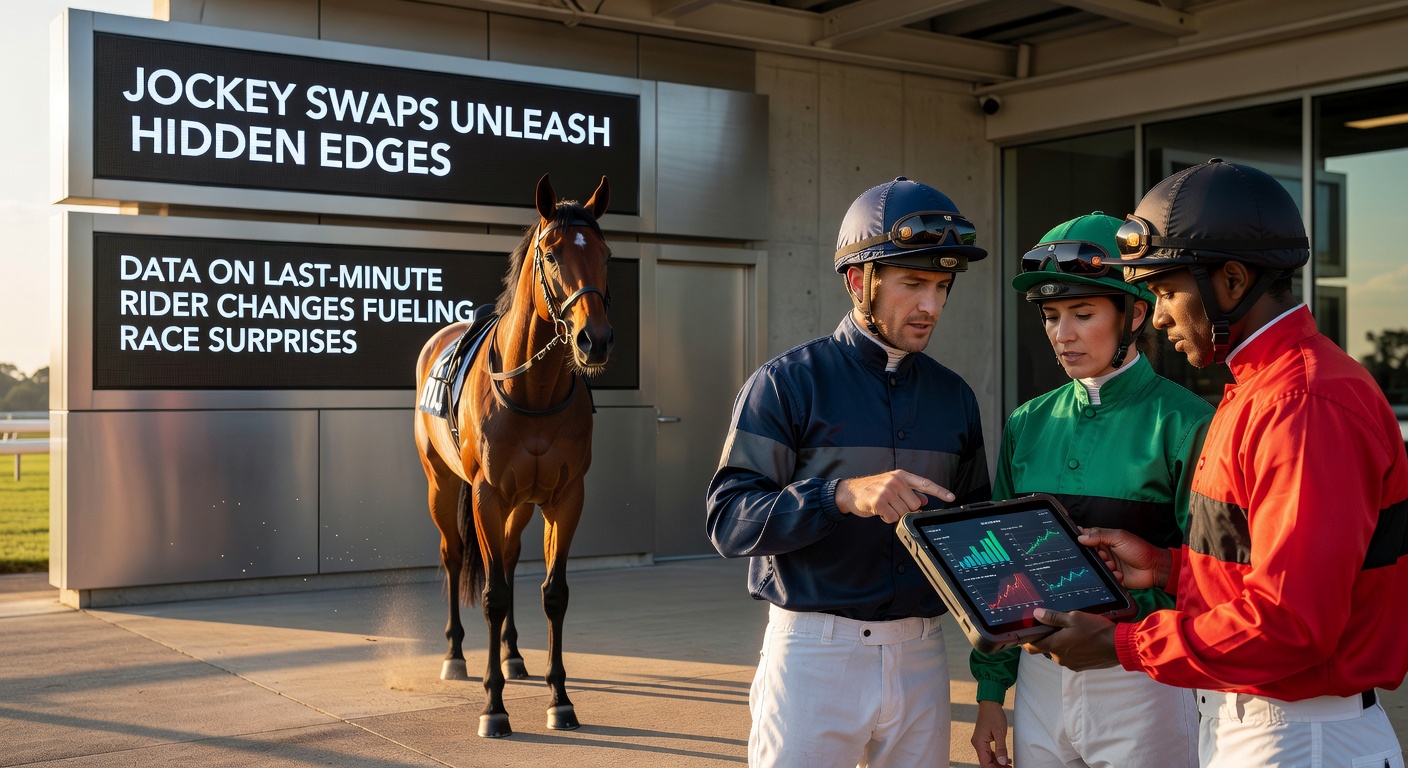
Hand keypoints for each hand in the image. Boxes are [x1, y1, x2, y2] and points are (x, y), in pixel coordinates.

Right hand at [834, 470, 954, 523]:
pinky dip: (886, 518)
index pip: (925, 483)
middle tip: (893, 505)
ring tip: (884, 507)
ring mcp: (887, 490)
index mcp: (901, 476)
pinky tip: (879, 511)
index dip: (940, 491)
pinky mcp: (878, 501)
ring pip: (904, 512)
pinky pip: (892, 518)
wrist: (850, 491)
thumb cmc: (872, 489)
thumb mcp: (892, 486)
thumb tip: (925, 500)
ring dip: (894, 514)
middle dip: (906, 509)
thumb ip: (909, 492)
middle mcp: (895, 481)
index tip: (951, 497)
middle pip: (915, 504)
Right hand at [970, 700, 1011, 767]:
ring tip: (1008, 764)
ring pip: (987, 757)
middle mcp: (977, 743)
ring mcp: (979, 741)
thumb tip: (1003, 762)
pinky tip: (1004, 757)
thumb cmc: (994, 715)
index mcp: (979, 743)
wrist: (990, 704)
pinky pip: (987, 751)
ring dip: (997, 762)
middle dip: (997, 766)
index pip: (985, 763)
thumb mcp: (1000, 733)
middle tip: (1009, 767)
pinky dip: (995, 756)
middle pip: (985, 762)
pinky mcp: (982, 739)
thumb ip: (1001, 749)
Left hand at [1024, 608, 1118, 670]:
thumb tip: (1036, 614)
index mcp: (1055, 646)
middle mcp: (1060, 659)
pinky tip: (1083, 640)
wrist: (1120, 646)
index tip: (1026, 634)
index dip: (1026, 640)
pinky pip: (1071, 657)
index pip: (1032, 647)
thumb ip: (1053, 617)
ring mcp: (1071, 664)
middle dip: (1049, 638)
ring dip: (1063, 643)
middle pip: (1047, 648)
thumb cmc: (1096, 630)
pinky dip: (1073, 649)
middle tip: (1057, 625)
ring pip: (1060, 652)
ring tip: (1073, 631)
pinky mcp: (1082, 667)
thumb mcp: (1074, 618)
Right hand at [1077, 527, 1170, 590]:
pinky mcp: (1112, 576)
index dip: (1083, 540)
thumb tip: (1081, 537)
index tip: (1081, 543)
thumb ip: (1100, 535)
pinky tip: (1119, 573)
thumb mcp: (1119, 538)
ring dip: (1104, 567)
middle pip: (1089, 554)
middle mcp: (1106, 552)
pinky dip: (1111, 576)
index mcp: (1106, 540)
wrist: (1154, 568)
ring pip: (1096, 567)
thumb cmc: (1139, 550)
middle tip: (1104, 556)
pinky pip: (1104, 577)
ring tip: (1113, 565)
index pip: (1088, 537)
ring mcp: (1109, 564)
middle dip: (1095, 556)